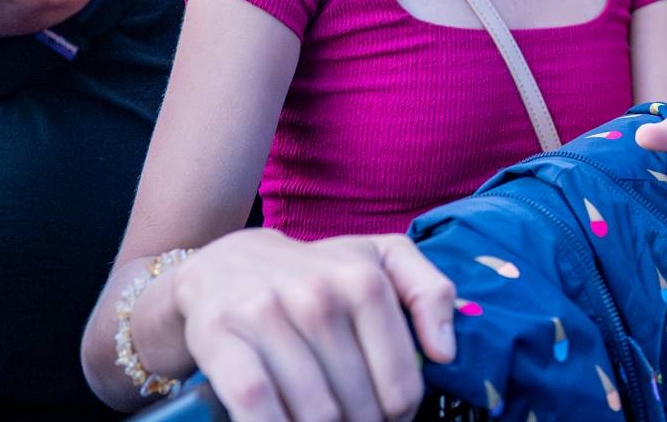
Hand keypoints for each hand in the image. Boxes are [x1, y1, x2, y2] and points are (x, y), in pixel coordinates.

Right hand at [172, 229, 454, 421]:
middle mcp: (318, 294)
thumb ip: (430, 291)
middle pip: (359, 407)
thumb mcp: (380, 260)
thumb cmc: (317, 272)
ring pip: (316, 413)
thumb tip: (444, 351)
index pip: (401, 386)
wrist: (226, 262)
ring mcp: (267, 315)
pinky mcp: (222, 339)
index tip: (389, 418)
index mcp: (363, 279)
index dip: (399, 417)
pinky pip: (257, 405)